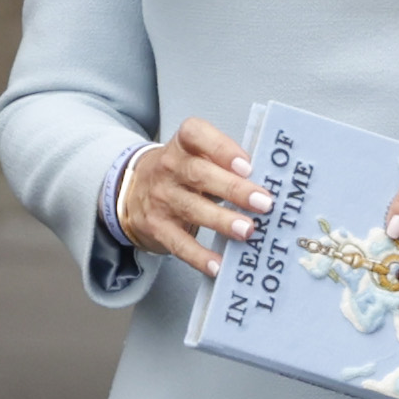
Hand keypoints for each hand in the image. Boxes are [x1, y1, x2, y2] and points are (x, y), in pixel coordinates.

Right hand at [115, 119, 271, 279]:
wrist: (130, 192)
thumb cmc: (180, 173)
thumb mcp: (195, 156)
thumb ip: (225, 163)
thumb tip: (267, 182)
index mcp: (182, 145)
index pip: (195, 134)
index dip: (221, 148)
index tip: (247, 165)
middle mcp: (168, 168)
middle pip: (199, 174)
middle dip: (233, 188)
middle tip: (263, 202)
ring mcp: (160, 198)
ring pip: (191, 208)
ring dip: (221, 220)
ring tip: (248, 230)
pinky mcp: (157, 227)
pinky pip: (179, 243)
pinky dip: (199, 256)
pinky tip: (219, 264)